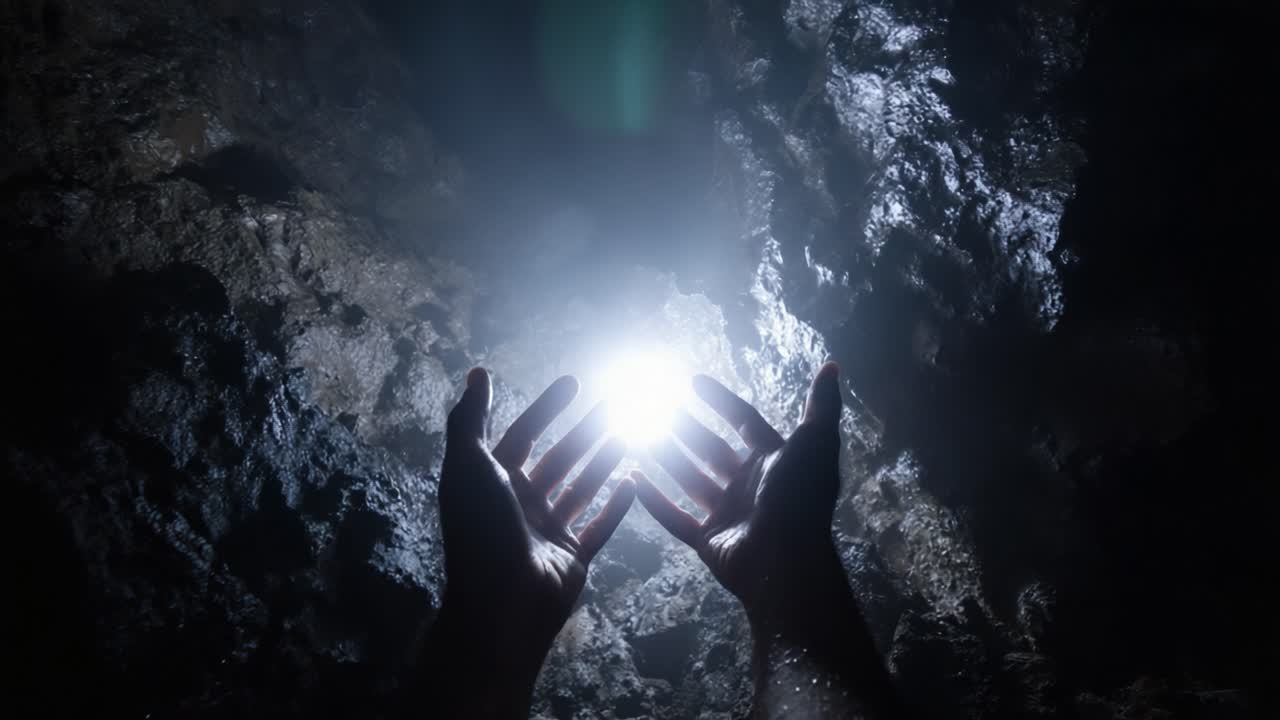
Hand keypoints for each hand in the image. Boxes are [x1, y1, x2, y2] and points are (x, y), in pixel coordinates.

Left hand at [422, 368, 634, 716]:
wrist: (502, 600)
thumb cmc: (483, 527)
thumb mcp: (469, 464)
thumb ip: (471, 418)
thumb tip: (477, 372)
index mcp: (493, 482)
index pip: (522, 434)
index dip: (545, 407)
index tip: (573, 382)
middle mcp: (521, 503)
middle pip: (558, 458)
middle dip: (583, 432)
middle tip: (613, 405)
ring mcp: (548, 531)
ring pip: (581, 487)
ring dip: (602, 461)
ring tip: (629, 434)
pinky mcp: (573, 557)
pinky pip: (600, 526)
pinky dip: (617, 505)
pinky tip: (636, 481)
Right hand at [634, 362, 846, 635]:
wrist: (786, 559)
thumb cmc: (799, 497)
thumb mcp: (816, 443)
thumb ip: (822, 406)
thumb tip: (832, 367)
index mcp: (774, 461)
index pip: (744, 421)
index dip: (721, 400)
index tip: (693, 381)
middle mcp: (750, 485)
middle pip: (712, 449)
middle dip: (687, 428)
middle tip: (657, 407)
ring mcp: (727, 513)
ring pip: (690, 479)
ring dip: (668, 457)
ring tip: (639, 435)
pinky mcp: (708, 539)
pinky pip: (675, 517)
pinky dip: (654, 500)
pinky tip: (633, 479)